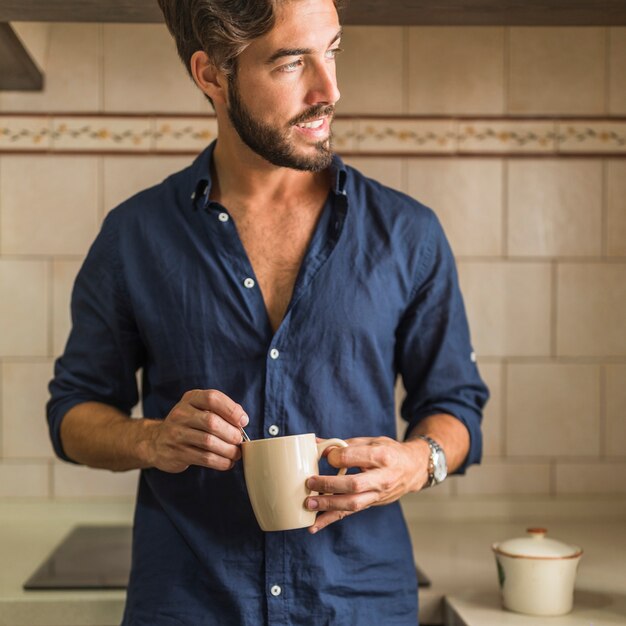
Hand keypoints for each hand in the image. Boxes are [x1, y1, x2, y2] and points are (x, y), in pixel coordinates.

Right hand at [147, 389, 247, 472]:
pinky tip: (228, 462)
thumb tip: (242, 419)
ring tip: (236, 453)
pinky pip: (204, 458)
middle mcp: (181, 414)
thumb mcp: (200, 408)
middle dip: (231, 433)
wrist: (156, 441)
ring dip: (228, 450)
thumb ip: (221, 409)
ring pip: (209, 442)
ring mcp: (176, 434)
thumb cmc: (188, 423)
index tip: (243, 421)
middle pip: (212, 422)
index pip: (213, 398)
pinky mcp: (177, 453)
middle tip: (239, 440)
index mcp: (191, 399)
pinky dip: (221, 462)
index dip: (231, 410)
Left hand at [304, 436, 429, 533]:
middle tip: (310, 483)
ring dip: (328, 505)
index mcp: (383, 456)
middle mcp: (382, 478)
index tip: (325, 454)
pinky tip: (314, 525)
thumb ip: (346, 444)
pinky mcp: (372, 504)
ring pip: (353, 504)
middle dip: (329, 485)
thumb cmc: (390, 452)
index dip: (337, 456)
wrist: (414, 469)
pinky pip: (350, 513)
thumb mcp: (372, 441)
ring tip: (309, 504)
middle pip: (354, 485)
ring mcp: (378, 495)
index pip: (355, 457)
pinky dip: (330, 520)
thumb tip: (318, 445)